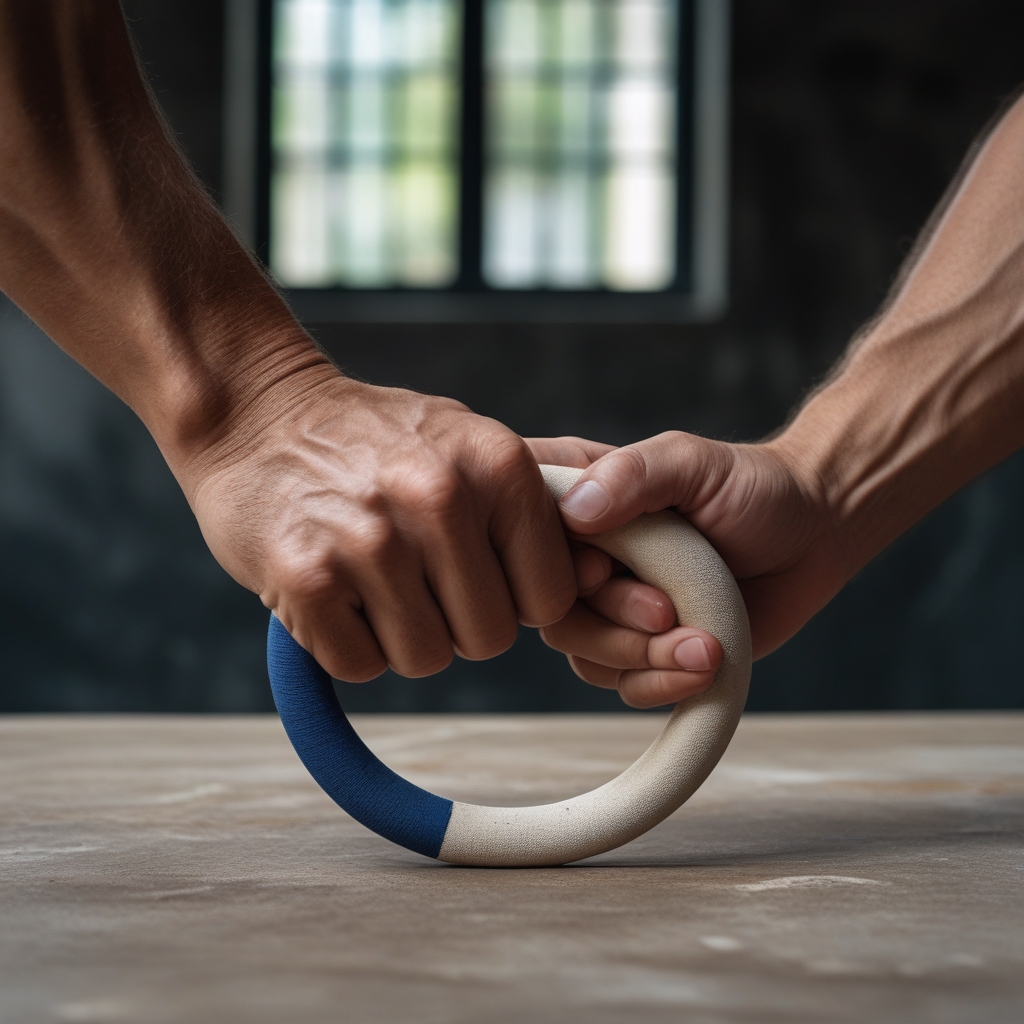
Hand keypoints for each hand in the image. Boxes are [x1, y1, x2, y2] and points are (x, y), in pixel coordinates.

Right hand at [183, 368, 576, 681]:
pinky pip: (358, 664)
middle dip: (458, 623)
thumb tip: (600, 575)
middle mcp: (440, 498)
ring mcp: (369, 538)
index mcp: (497, 463)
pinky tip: (335, 588)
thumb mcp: (468, 441)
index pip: (549, 596)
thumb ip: (535, 506)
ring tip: (373, 577)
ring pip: (424, 658)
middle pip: (489, 638)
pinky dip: (348, 642)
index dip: (517, 602)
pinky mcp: (305, 577)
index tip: (482, 579)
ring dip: (401, 634)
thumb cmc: (380, 441)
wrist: (259, 413)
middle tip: (418, 578)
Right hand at [526, 432, 842, 706]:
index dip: (549, 566)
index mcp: (584, 503)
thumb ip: (632, 475)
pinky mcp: (646, 649)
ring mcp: (615, 607)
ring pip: (585, 655)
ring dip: (644, 659)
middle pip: (551, 611)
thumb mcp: (690, 463)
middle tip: (668, 611)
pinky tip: (704, 666)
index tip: (604, 567)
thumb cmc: (752, 487)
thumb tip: (574, 510)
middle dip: (612, 624)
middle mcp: (587, 557)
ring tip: (705, 646)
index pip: (524, 537)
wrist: (813, 536)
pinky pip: (623, 686)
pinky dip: (660, 685)